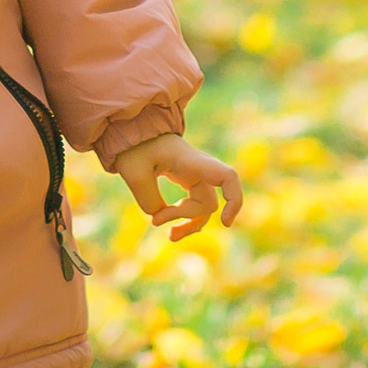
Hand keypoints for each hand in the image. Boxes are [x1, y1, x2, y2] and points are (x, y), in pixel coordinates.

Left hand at [109, 134, 243, 242]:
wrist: (133, 131)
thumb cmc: (134, 146)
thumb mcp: (134, 172)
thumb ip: (148, 199)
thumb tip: (158, 217)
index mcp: (192, 162)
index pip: (227, 177)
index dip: (234, 200)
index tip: (224, 223)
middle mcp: (199, 169)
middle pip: (208, 204)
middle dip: (188, 220)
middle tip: (155, 222)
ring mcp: (195, 175)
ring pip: (204, 208)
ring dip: (190, 224)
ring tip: (170, 236)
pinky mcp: (188, 180)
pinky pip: (195, 204)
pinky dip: (185, 217)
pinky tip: (167, 225)